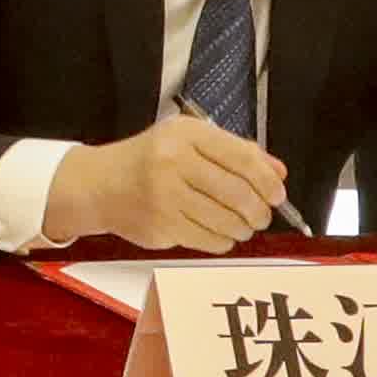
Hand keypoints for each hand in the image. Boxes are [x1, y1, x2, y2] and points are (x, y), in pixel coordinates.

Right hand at [47, 108, 289, 254]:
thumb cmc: (148, 160)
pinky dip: (222, 241)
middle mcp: (173, 162)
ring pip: (226, 221)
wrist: (98, 184)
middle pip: (238, 193)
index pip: (243, 158)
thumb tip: (277, 173)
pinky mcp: (160, 225)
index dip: (268, 181)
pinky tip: (219, 233)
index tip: (277, 194)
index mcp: (186, 135)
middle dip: (259, 210)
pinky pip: (208, 240)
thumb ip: (235, 152)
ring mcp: (164, 196)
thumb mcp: (189, 141)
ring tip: (242, 226)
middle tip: (262, 216)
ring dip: (243, 228)